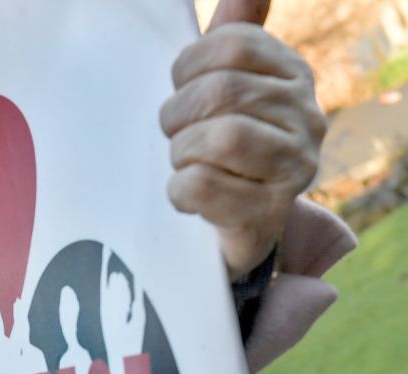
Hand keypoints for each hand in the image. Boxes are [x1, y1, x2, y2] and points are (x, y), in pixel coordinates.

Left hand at [160, 0, 325, 279]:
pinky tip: (188, 194)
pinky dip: (179, 190)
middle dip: (179, 115)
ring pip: (219, 138)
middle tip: (178, 135)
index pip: (231, 45)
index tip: (183, 91)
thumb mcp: (227, 87)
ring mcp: (293, 168)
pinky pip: (201, 185)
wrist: (236, 225)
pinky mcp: (266, 214)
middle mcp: (306, 117)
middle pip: (220, 91)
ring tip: (186, 163)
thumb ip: (234, 36)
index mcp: (293, 75)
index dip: (188, 68)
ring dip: (181, 152)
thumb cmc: (222, 147)